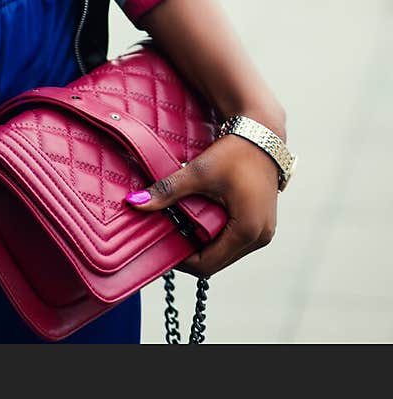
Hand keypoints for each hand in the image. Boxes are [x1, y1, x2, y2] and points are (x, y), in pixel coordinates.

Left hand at [125, 134, 279, 277]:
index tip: (162, 246)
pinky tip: (200, 219)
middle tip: (169, 235)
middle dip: (191, 251)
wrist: (262, 133)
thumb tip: (135, 203)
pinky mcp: (262, 223)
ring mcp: (263, 232)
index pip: (208, 264)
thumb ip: (168, 190)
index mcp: (248, 231)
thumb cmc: (236, 152)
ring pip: (226, 252)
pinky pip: (235, 240)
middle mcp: (260, 237)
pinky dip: (216, 235)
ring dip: (204, 244)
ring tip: (181, 226)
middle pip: (217, 261)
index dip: (182, 260)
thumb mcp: (200, 172)